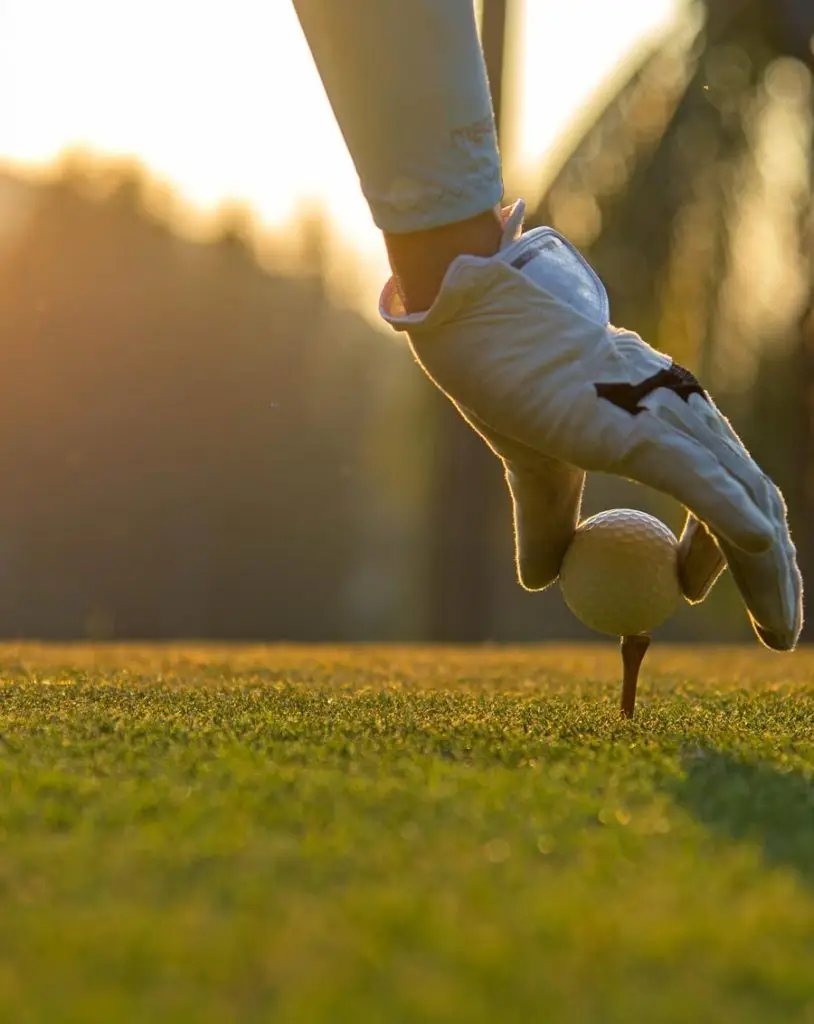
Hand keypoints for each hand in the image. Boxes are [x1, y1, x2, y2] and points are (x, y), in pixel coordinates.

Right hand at [380, 202, 801, 649]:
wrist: (482, 326)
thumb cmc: (508, 385)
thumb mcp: (534, 472)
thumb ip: (546, 524)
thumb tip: (540, 581)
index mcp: (666, 423)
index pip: (725, 493)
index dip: (724, 553)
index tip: (688, 592)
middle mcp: (686, 417)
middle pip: (755, 504)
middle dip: (774, 575)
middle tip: (777, 634)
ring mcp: (673, 419)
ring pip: (745, 506)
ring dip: (768, 574)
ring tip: (778, 633)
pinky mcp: (647, 428)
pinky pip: (706, 486)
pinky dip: (735, 524)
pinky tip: (759, 554)